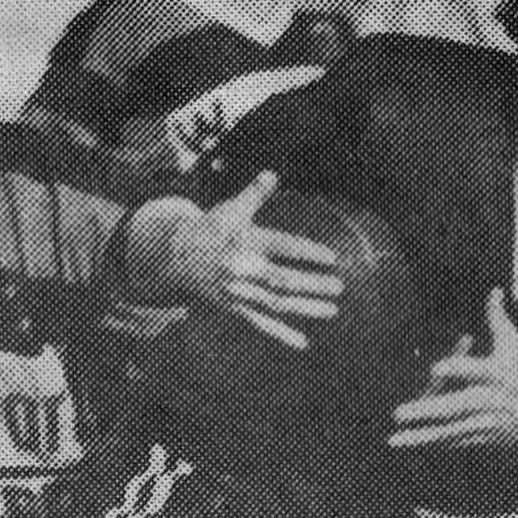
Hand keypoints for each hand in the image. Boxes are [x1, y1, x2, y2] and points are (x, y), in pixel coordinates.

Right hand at [166, 171, 344, 348]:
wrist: (177, 257)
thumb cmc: (212, 229)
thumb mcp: (231, 209)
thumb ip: (254, 194)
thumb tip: (273, 174)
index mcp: (244, 242)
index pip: (280, 246)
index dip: (306, 252)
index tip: (331, 257)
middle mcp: (242, 269)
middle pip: (281, 279)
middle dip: (312, 285)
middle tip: (340, 285)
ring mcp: (239, 292)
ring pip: (275, 304)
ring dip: (306, 309)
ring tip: (333, 309)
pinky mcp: (235, 308)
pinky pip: (260, 324)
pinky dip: (281, 334)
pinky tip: (303, 343)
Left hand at [390, 289, 517, 452]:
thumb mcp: (516, 345)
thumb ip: (498, 319)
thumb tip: (494, 290)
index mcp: (500, 374)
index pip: (478, 371)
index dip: (459, 369)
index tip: (436, 368)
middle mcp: (492, 401)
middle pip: (458, 406)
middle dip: (428, 410)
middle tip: (399, 411)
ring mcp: (486, 422)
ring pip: (450, 429)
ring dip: (421, 434)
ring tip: (394, 436)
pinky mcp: (482, 436)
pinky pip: (451, 439)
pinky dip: (428, 441)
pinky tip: (404, 441)